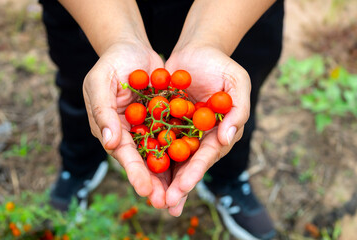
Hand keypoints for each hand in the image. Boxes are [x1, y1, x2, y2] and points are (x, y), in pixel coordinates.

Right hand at [83, 40, 169, 207]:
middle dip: (153, 182)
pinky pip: (174, 134)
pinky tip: (196, 162)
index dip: (134, 171)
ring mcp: (147, 126)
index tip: (145, 189)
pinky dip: (183, 148)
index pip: (123, 154)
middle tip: (166, 202)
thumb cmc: (112, 63)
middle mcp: (129, 133)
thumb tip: (109, 143)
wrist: (132, 48)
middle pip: (143, 160)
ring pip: (160, 153)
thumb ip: (102, 112)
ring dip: (170, 173)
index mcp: (110, 128)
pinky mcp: (163, 118)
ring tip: (181, 192)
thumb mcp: (100, 83)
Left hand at [164, 45, 250, 215]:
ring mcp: (183, 131)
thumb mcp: (237, 82)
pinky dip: (148, 153)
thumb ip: (238, 109)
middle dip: (178, 185)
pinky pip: (157, 139)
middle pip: (189, 164)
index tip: (183, 187)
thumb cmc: (221, 66)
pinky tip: (137, 168)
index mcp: (220, 132)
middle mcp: (202, 137)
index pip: (208, 155)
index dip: (196, 171)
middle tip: (165, 204)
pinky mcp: (167, 122)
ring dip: (162, 178)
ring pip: (171, 158)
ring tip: (151, 197)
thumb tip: (228, 137)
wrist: (196, 52)